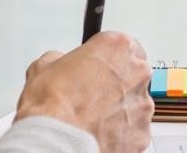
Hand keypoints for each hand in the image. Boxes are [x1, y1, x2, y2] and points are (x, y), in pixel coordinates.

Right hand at [14, 32, 153, 152]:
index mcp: (116, 48)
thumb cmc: (53, 107)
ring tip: (91, 117)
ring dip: (118, 107)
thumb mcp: (43, 66)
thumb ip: (60, 59)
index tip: (94, 64)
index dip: (104, 55)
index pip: (119, 43)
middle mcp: (136, 73)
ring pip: (134, 102)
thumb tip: (58, 64)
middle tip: (90, 91)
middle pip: (132, 72)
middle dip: (115, 80)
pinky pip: (133, 128)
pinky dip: (120, 131)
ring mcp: (142, 105)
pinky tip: (97, 133)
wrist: (59, 144)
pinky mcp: (142, 134)